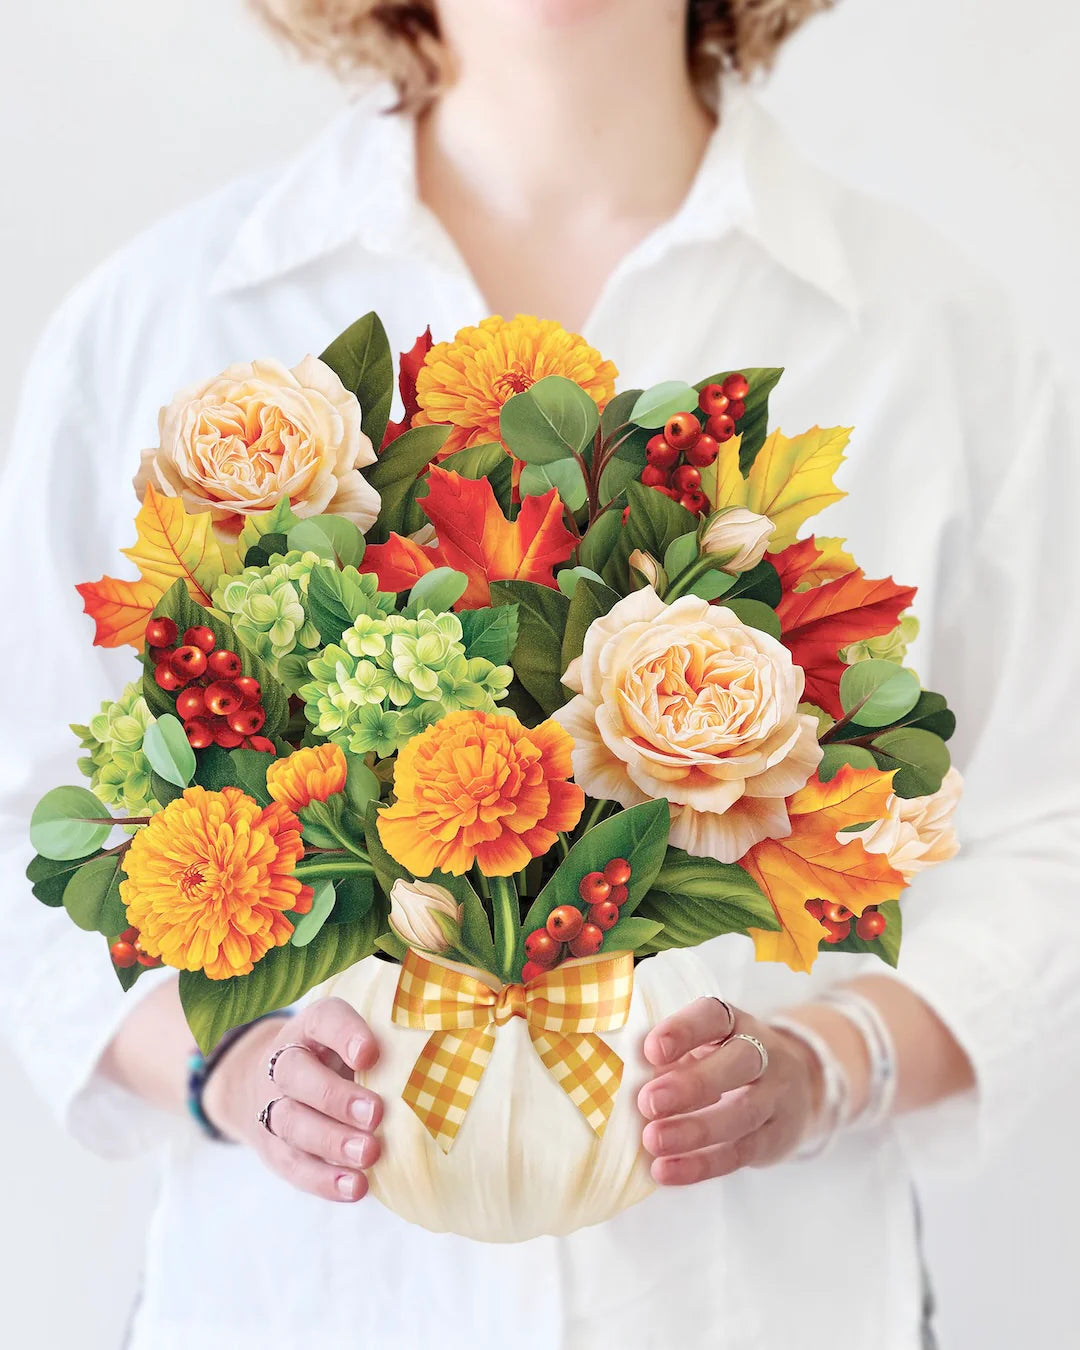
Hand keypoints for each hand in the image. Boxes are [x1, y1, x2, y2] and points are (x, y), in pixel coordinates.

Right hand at [202, 997, 382, 1202]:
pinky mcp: (273, 1148)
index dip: (344, 1034)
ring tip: (369, 1154)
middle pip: (297, 1075)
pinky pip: (293, 1165)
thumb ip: (385, 1044)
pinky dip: (324, 1179)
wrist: (278, 1085)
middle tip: (376, 1113)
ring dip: (332, 1141)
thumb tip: (438, 1065)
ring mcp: (273, 1106)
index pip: (323, 1020)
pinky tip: (356, 1186)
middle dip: (336, 1097)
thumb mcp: (356, 1039)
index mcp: (310, 1028)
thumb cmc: (338, 1059)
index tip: (371, 1053)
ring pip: (292, 1122)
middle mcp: (284, 1062)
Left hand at [638, 997, 821, 1185]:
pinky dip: (701, 1164)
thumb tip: (622, 1075)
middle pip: (739, 1062)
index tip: (650, 1049)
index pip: (714, 1016)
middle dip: (692, 1084)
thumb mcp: (704, 1045)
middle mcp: (764, 1053)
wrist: (796, 1087)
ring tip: (653, 1140)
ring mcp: (776, 1096)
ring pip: (742, 1113)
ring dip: (694, 1130)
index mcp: (735, 1022)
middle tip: (648, 1102)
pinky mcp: (775, 1137)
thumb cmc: (723, 1061)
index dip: (683, 1030)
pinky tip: (666, 1170)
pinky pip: (740, 1153)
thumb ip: (671, 1056)